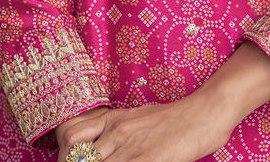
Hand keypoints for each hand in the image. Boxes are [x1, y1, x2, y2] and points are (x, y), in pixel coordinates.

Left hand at [55, 42, 269, 161]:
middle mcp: (115, 131)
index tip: (72, 161)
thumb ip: (117, 134)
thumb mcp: (139, 119)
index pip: (70, 138)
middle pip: (77, 157)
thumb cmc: (174, 120)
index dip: (66, 156)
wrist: (203, 113)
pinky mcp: (145, 160)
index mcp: (112, 120)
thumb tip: (99, 151)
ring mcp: (128, 146)